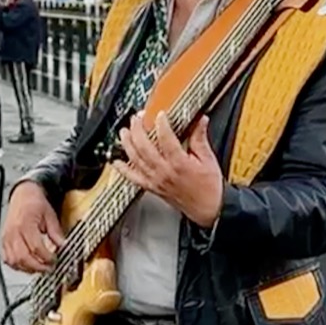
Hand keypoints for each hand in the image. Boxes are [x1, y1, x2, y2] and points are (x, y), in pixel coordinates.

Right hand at [3, 182, 64, 273]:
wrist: (22, 195)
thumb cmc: (35, 203)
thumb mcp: (50, 215)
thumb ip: (56, 232)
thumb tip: (63, 246)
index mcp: (25, 224)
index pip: (35, 247)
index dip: (47, 257)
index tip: (55, 260)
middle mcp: (13, 232)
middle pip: (23, 257)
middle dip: (38, 266)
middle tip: (49, 268)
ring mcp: (7, 238)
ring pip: (14, 261)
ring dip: (28, 268)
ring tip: (40, 268)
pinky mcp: (4, 241)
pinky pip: (8, 259)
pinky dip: (18, 266)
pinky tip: (28, 266)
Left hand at [116, 111, 223, 227]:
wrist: (207, 210)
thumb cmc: (209, 189)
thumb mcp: (208, 160)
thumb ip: (200, 139)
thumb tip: (200, 121)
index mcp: (179, 164)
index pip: (165, 138)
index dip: (161, 124)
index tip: (160, 114)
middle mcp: (164, 172)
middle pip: (144, 147)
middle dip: (138, 130)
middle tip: (137, 119)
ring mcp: (156, 180)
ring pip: (135, 159)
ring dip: (127, 144)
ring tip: (124, 132)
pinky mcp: (152, 188)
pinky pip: (133, 178)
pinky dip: (122, 170)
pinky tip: (116, 162)